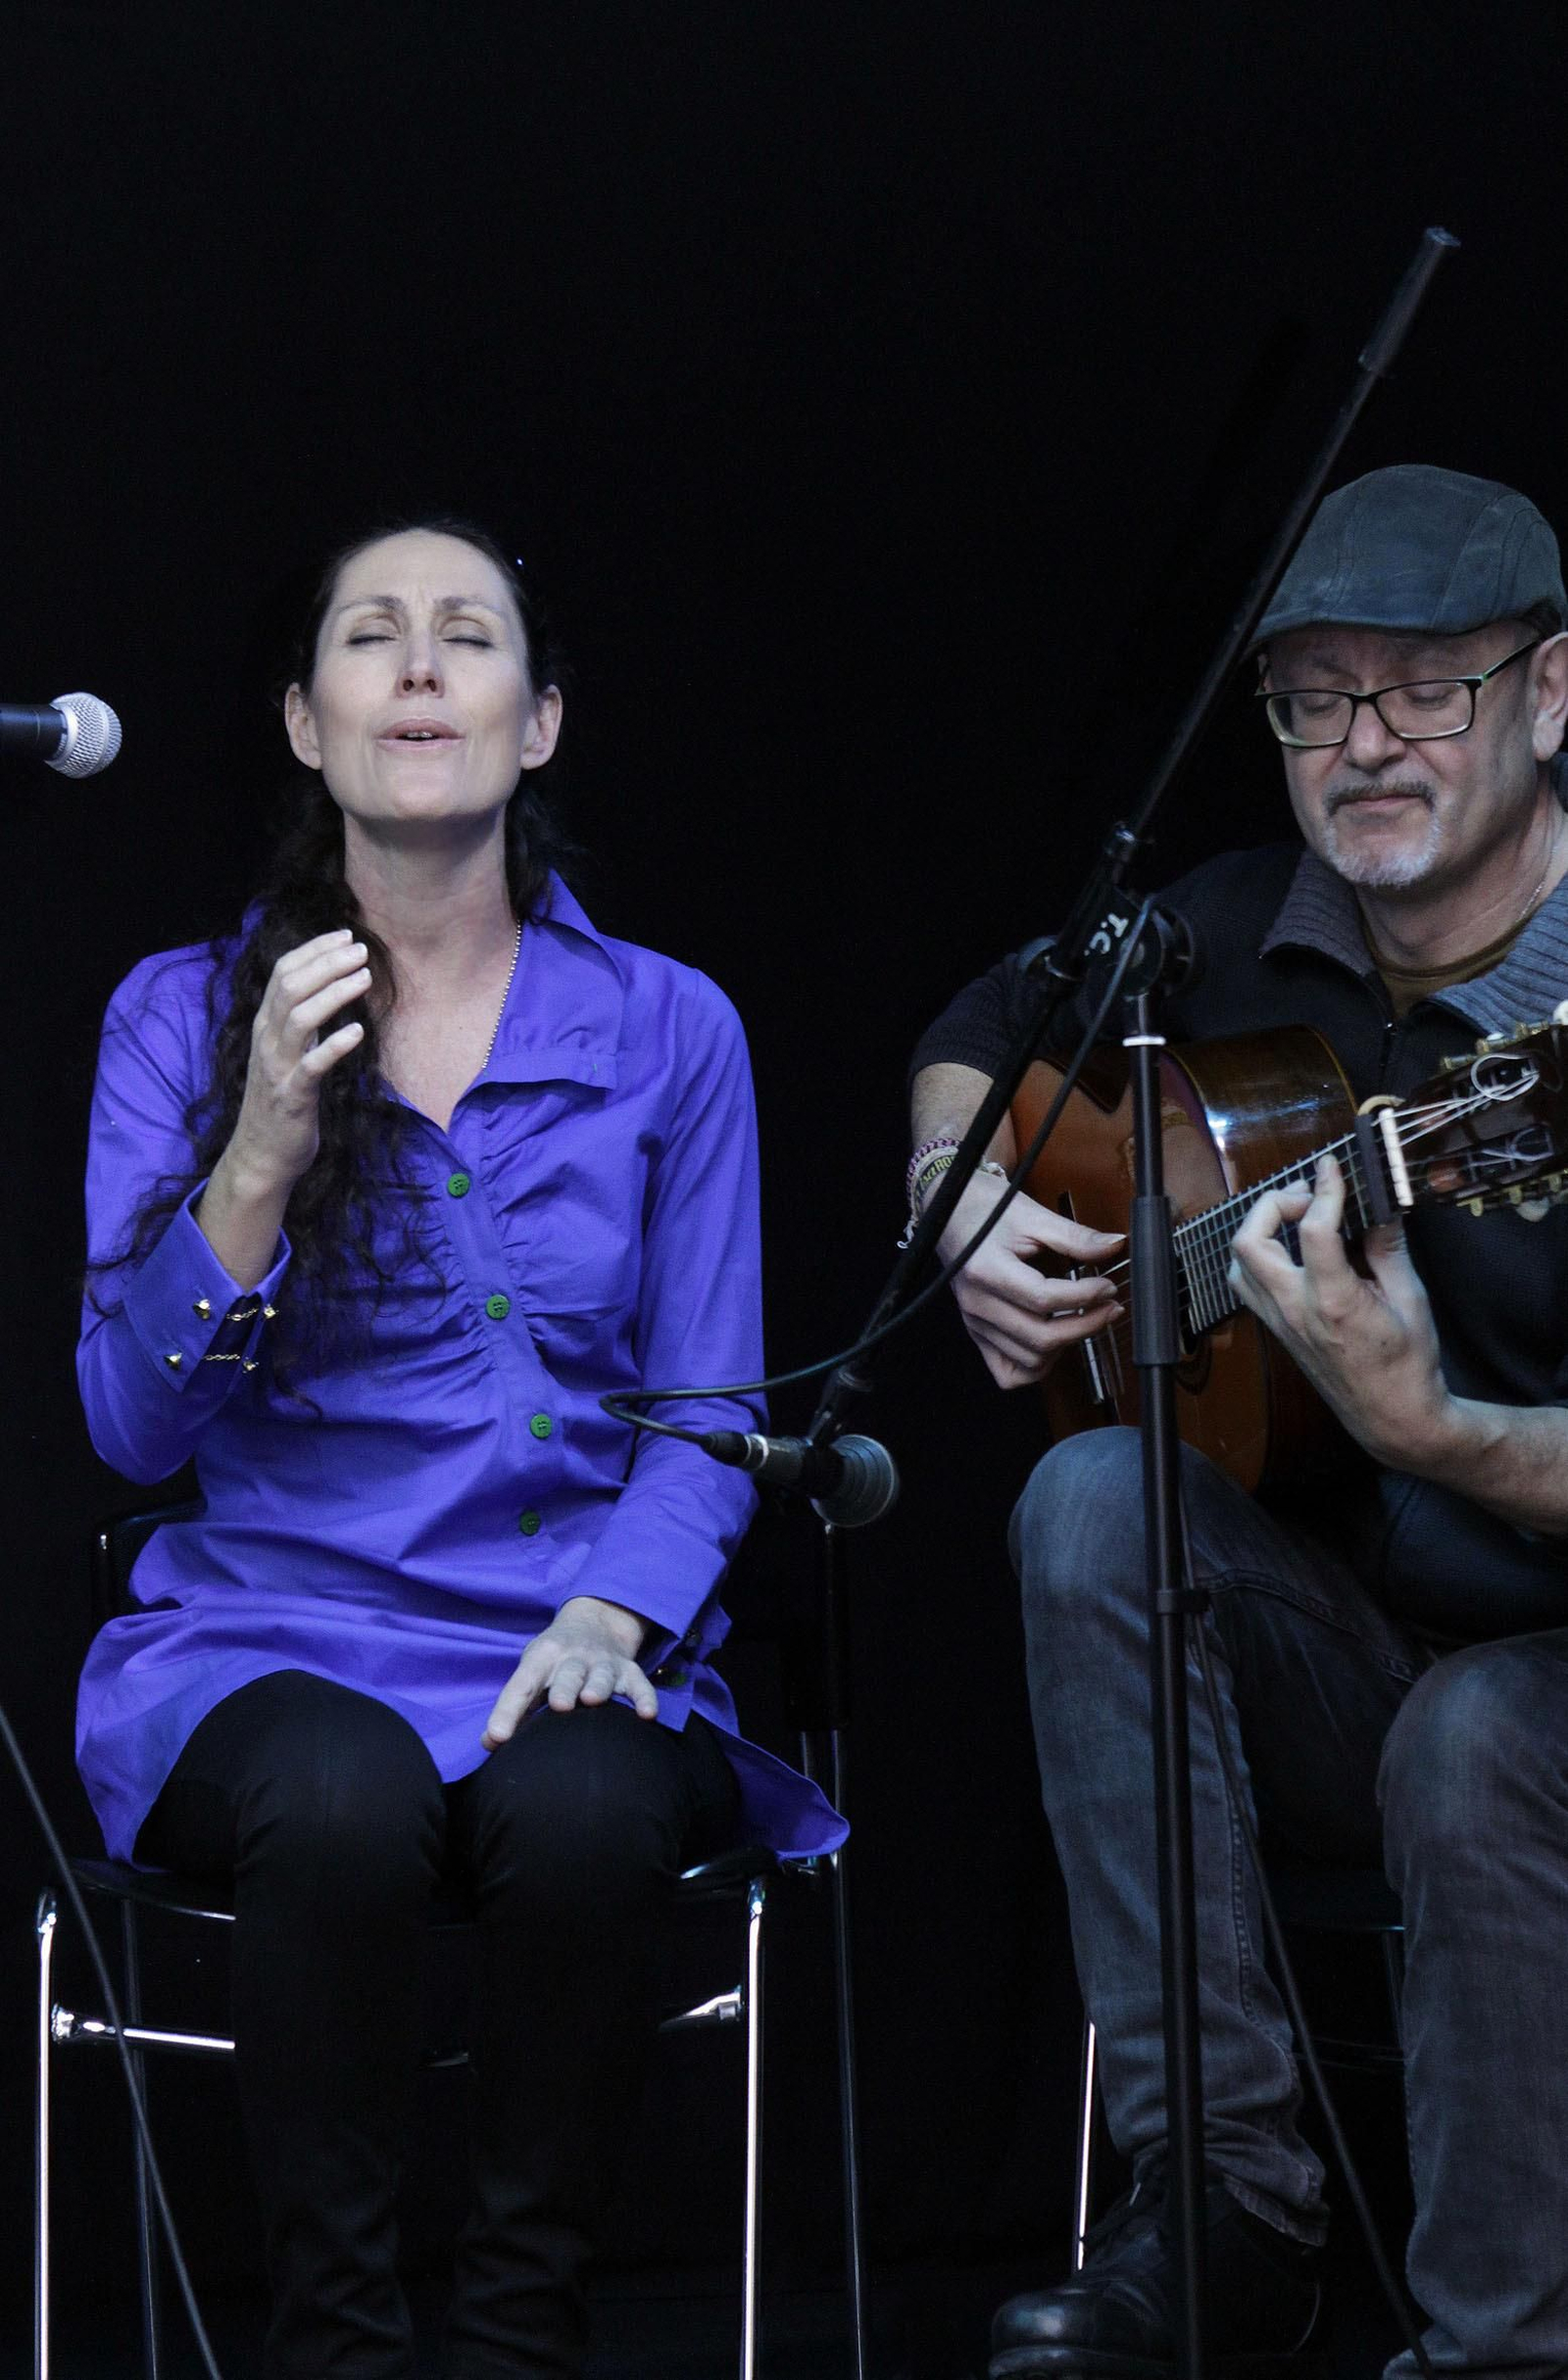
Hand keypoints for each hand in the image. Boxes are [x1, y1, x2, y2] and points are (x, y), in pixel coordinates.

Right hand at [227, 930, 371, 1196]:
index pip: (284, 973)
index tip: (345, 935)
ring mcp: (277, 1067)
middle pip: (291, 987)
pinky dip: (334, 1046)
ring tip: (365, 978)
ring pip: (299, 1018)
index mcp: (266, 1026)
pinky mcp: (291, 1096)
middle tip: (361, 950)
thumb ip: (301, 1024)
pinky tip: (358, 1033)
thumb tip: (326, 990)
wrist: (262, 1154)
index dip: (313, 950)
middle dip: (326, 963)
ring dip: (334, 994)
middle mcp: (266, 1040)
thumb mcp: (289, 1053)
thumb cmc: (282, 1101)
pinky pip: (312, 1066)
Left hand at [482, 1596, 657, 1748]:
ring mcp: (603, 1663)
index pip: (521, 1684)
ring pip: (602, 1675)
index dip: (507, 1710)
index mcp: (542, 1658)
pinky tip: (647, 1715)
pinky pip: (639, 1684)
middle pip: (568, 1673)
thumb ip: (514, 1707)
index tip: (497, 1737)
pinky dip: (644, 1697)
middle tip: (560, 1705)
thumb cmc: (554, 1659)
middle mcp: (573, 1657)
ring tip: (593, 1700)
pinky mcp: (628, 1670)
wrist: (595, 1620)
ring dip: (599, 1686)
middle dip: (565, 1688)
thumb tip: (489, 1744)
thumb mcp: (531, 1671)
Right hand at [939, 1172, 1123, 1389]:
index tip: (1107, 1286)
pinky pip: (1007, 1373)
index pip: (1044, 1298)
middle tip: (1109, 1307)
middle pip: (1040, 1337)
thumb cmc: (986, 1209)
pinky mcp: (976, 1332)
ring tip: (1083, 1320)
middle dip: (1086, 1325)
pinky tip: (1052, 1342)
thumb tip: (1114, 1245)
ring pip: (1030, 1360)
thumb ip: (1075, 1236)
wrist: (950, 1210)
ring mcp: (975, 1322)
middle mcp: (977, 1303)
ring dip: (1065, 1346)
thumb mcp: (1033, 1216)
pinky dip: (1035, 1366)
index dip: (1085, 1297)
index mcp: (987, 1270)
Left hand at [1228, 1152, 1452, 1465]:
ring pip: (1239, 1262)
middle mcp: (1294, 1310)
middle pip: (1249, 1241)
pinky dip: (1260, 1255)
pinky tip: (1292, 1249)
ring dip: (1261, 1229)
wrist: (1391, 1416)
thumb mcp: (1411, 1299)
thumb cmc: (1407, 1364)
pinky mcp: (1276, 1329)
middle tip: (1310, 1195)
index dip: (1324, 1189)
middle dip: (1273, 1204)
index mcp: (1333, 1302)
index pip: (1313, 1230)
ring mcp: (1279, 1321)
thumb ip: (1389, 1248)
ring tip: (1299, 1218)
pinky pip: (1248, 1283)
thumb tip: (1379, 1205)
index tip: (1333, 1166)